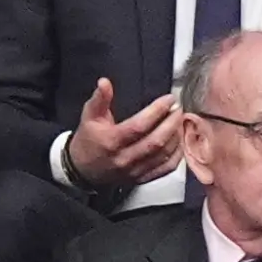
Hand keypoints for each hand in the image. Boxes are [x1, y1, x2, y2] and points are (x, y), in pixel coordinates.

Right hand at [68, 78, 182, 186]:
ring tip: (180, 121)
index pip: (139, 126)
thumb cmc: (88, 141)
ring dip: (176, 136)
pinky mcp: (141, 178)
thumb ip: (99, 99)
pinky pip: (166, 168)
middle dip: (172, 122)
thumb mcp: (89, 117)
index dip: (157, 111)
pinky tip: (178, 140)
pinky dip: (177, 154)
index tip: (169, 99)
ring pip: (164, 155)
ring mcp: (134, 171)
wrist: (82, 171)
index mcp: (111, 141)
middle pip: (156, 141)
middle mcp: (124, 158)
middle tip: (178, 108)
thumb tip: (104, 83)